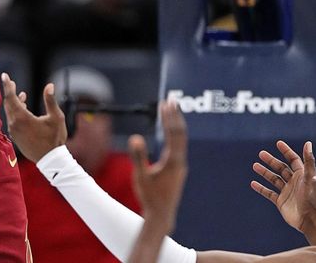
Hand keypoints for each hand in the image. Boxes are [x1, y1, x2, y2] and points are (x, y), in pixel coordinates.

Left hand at [2, 73, 66, 161]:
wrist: (50, 160)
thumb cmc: (54, 138)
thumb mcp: (56, 117)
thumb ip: (50, 100)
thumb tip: (50, 85)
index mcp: (22, 117)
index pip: (11, 97)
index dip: (7, 85)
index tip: (4, 76)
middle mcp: (14, 124)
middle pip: (8, 104)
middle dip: (10, 92)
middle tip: (10, 82)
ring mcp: (14, 132)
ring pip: (10, 113)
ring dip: (15, 103)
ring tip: (22, 95)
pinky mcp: (15, 137)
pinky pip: (12, 121)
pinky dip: (16, 112)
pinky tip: (24, 109)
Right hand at [128, 100, 187, 232]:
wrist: (161, 216)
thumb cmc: (150, 197)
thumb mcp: (140, 176)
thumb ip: (138, 156)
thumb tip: (135, 137)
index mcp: (173, 161)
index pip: (173, 133)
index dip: (169, 117)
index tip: (166, 103)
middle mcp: (180, 162)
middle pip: (180, 133)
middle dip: (175, 115)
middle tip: (172, 100)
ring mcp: (180, 166)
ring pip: (181, 140)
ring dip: (175, 124)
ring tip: (172, 110)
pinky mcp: (178, 170)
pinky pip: (178, 146)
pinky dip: (174, 135)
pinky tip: (170, 132)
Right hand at [250, 140, 315, 250]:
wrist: (312, 221)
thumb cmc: (314, 200)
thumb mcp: (310, 177)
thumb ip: (308, 161)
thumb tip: (307, 143)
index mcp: (302, 175)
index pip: (293, 160)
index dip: (286, 151)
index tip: (278, 143)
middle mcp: (294, 182)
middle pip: (281, 168)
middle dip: (271, 161)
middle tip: (261, 154)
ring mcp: (287, 192)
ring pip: (273, 179)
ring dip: (264, 172)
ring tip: (255, 165)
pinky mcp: (281, 202)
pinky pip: (269, 193)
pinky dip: (261, 188)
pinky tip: (253, 183)